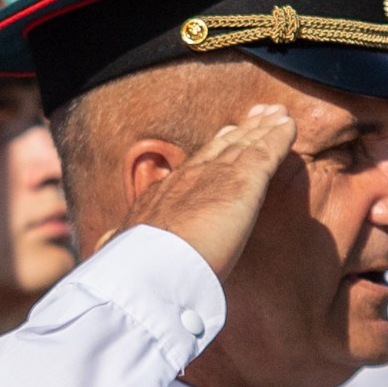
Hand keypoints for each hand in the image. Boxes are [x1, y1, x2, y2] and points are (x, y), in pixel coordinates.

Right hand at [128, 103, 295, 282]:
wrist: (149, 270)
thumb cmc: (133, 268)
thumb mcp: (117, 250)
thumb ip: (114, 243)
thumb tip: (98, 246)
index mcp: (161, 196)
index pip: (191, 169)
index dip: (209, 153)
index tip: (220, 140)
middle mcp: (187, 178)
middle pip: (218, 148)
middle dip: (237, 133)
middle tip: (252, 119)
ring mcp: (215, 176)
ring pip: (244, 144)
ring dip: (262, 128)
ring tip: (276, 116)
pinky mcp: (243, 181)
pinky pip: (267, 152)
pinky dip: (279, 137)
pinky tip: (289, 126)